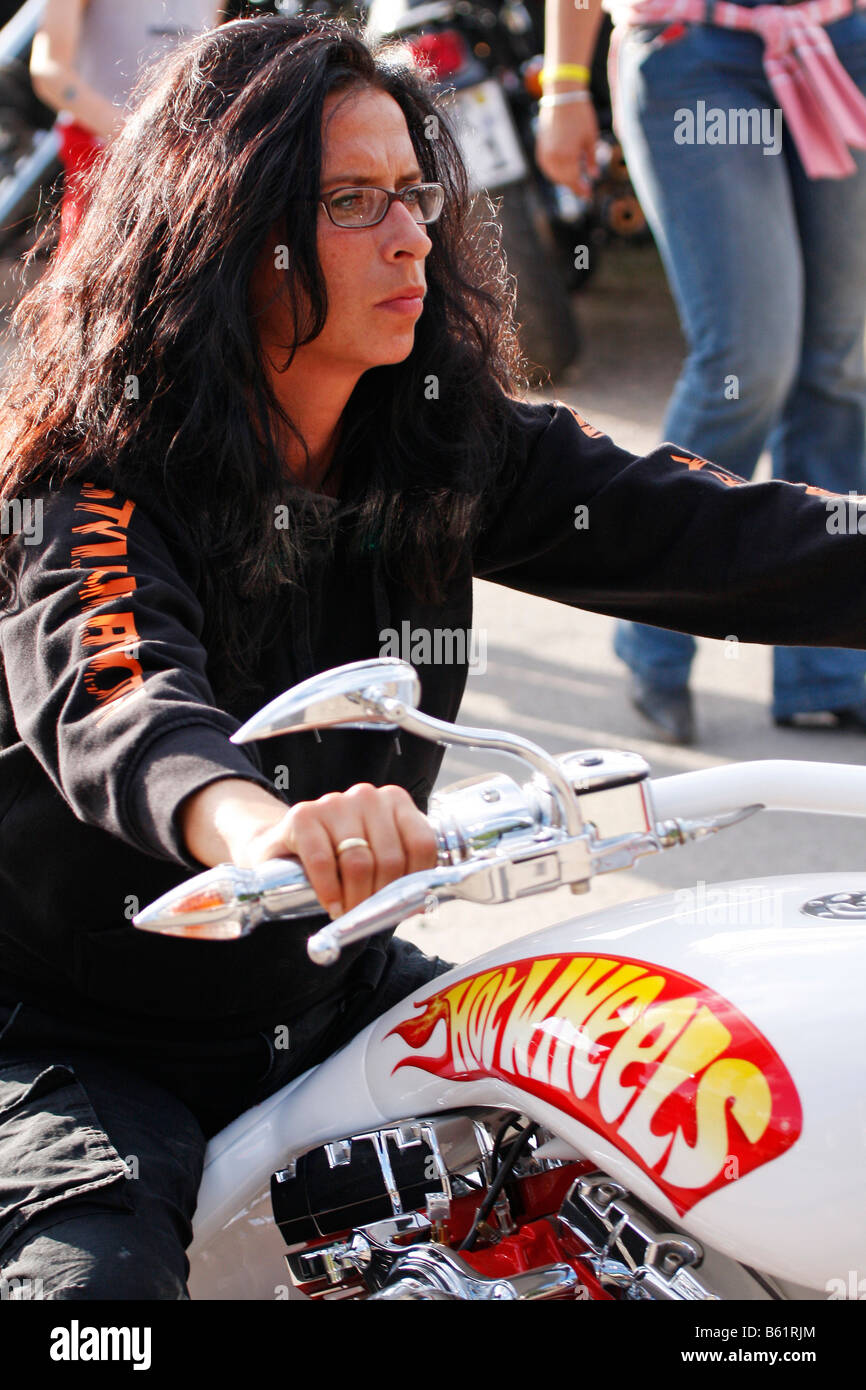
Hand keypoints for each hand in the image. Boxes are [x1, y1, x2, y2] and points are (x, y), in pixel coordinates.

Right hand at [236, 782, 438, 918]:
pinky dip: (329, 891)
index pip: (422, 843)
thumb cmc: (340, 859)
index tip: (403, 903)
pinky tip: (331, 905)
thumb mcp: (376, 859)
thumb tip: (422, 905)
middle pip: (390, 858)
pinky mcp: (303, 815)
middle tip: (369, 915)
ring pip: (359, 862)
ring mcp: (334, 802)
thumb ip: (401, 873)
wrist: (284, 847)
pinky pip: (323, 862)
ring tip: (349, 912)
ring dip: (356, 898)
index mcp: (395, 801)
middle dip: (381, 896)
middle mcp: (367, 796)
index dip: (416, 881)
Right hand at [535, 101, 599, 197]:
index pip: (574, 181)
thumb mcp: (591, 138)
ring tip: (575, 179)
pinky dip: (555, 171)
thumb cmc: (581, 115)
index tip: (588, 195)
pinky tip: (564, 170)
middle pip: (564, 180)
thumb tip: (594, 176)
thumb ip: (591, 160)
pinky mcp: (540, 148)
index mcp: (568, 157)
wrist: (563, 96)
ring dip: (564, 179)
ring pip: (554, 175)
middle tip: (584, 189)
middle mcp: (553, 158)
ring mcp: (545, 154)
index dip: (582, 190)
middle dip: (574, 185)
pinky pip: (547, 167)